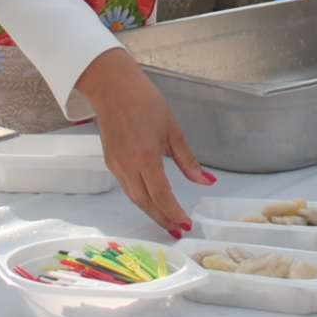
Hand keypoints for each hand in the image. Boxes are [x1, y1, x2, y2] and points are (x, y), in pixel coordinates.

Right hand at [71, 46, 213, 236]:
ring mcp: (116, 166)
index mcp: (146, 157)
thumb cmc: (143, 101)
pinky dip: (141, 198)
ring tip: (168, 221)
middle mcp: (127, 165)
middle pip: (146, 203)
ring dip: (152, 212)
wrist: (112, 87)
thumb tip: (206, 180)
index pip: (162, 196)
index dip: (175, 213)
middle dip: (163, 219)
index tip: (186, 223)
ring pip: (135, 198)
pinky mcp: (110, 163)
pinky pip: (127, 188)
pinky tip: (152, 200)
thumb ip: (188, 161)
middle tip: (178, 229)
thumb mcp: (173, 130)